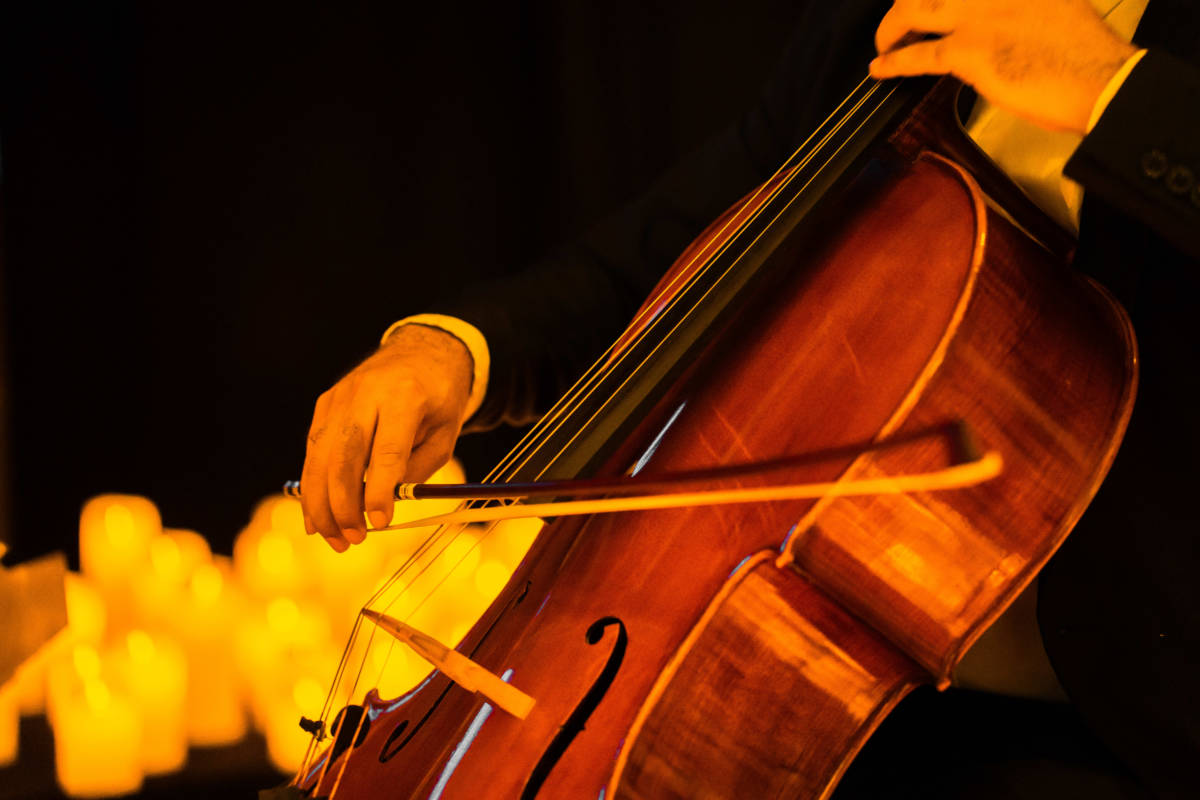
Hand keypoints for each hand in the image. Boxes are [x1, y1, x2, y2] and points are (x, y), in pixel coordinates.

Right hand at [301, 324, 472, 550]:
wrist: (420, 355)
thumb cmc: (437, 402)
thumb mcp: (444, 436)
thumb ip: (415, 471)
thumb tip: (379, 510)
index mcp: (405, 396)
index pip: (387, 450)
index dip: (380, 490)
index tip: (379, 522)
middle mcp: (366, 393)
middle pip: (345, 455)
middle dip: (344, 503)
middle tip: (352, 539)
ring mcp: (339, 396)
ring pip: (319, 456)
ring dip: (321, 503)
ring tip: (334, 538)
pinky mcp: (324, 404)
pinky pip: (312, 451)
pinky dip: (312, 488)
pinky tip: (316, 518)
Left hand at [870, 0, 1136, 133]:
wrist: (1100, 79)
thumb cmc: (1083, 52)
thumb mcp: (1055, 4)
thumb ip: (1019, 3)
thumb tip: (999, 16)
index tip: (927, 4)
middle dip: (906, 5)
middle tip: (901, 21)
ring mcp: (975, 13)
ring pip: (912, 10)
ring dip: (891, 28)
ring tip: (885, 42)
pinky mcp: (968, 50)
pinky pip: (917, 54)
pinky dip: (892, 62)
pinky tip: (879, 67)